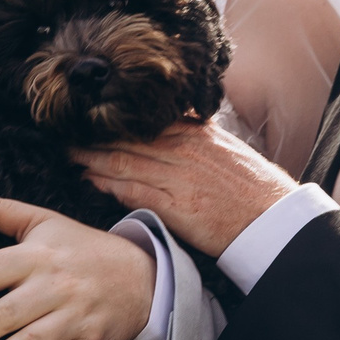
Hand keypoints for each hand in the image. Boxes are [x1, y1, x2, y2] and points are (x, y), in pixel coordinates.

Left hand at [76, 120, 294, 256]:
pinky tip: (91, 179)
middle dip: (94, 137)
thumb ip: (198, 133)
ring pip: (124, 162)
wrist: (272, 219)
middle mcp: (183, 150)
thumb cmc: (251, 187)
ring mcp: (178, 178)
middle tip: (66, 134)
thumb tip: (178, 121)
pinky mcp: (176, 206)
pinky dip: (109, 184)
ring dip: (92, 158)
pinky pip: (134, 191)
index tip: (91, 119)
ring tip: (70, 155)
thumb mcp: (225, 147)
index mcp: (195, 133)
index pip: (144, 123)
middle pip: (127, 139)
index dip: (114, 122)